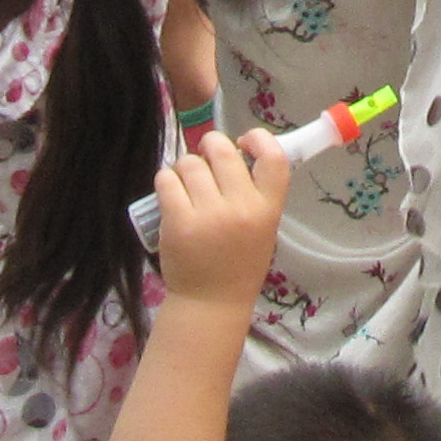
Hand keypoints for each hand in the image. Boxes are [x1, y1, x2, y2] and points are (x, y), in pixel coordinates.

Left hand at [151, 128, 293, 305]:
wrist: (211, 302)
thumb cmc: (239, 263)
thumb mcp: (263, 227)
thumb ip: (254, 192)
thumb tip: (234, 150)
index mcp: (268, 209)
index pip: (274, 157)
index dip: (258, 138)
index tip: (244, 142)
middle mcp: (241, 208)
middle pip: (222, 150)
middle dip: (210, 147)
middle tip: (206, 161)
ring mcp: (208, 214)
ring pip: (190, 162)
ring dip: (186, 168)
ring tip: (188, 187)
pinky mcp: (178, 221)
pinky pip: (166, 178)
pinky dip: (166, 181)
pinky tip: (172, 194)